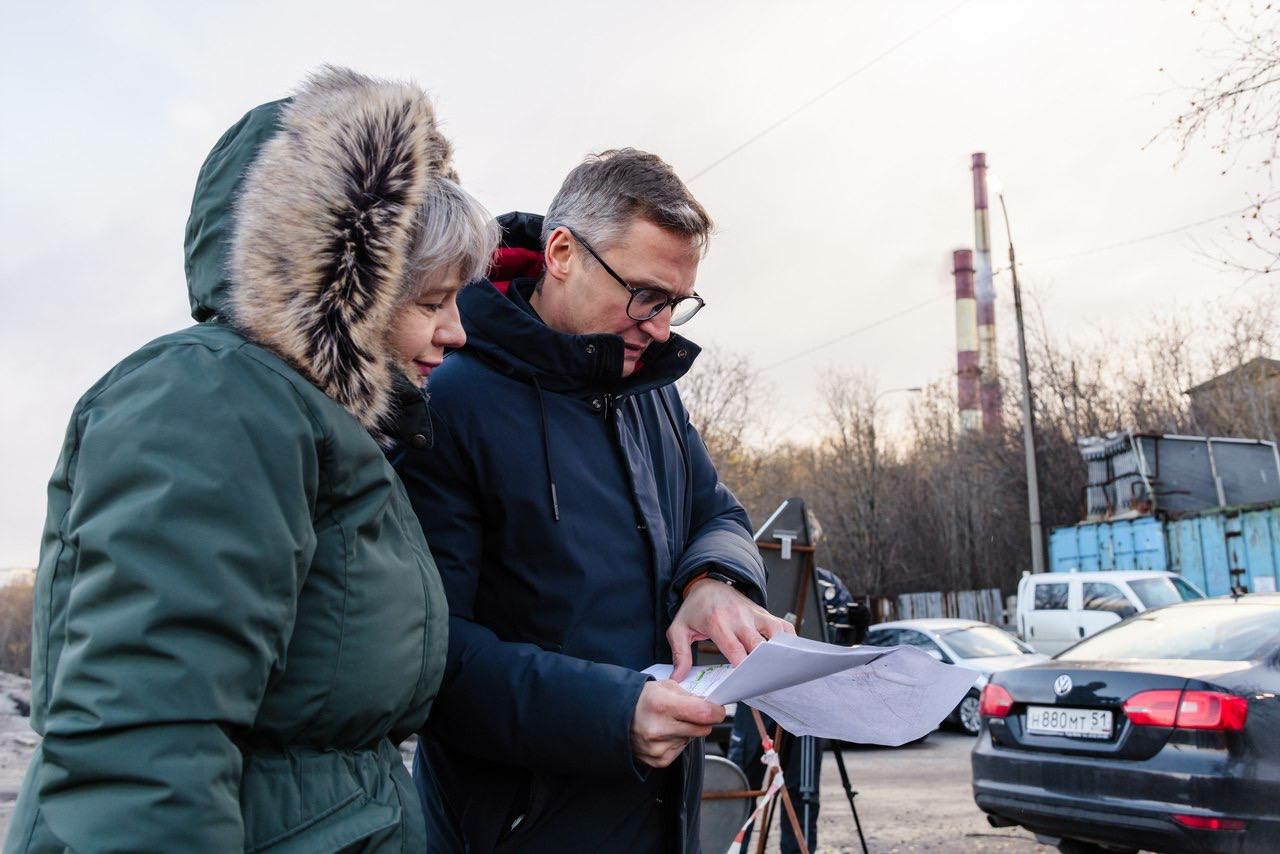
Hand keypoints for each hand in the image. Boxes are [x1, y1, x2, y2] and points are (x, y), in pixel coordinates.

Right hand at [631, 680, 725, 768]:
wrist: (614, 718)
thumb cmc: (641, 699)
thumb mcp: (664, 686)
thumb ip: (689, 695)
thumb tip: (711, 705)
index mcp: (662, 704)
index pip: (703, 713)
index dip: (716, 711)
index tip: (718, 710)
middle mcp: (659, 728)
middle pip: (702, 728)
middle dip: (702, 720)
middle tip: (692, 713)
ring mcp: (658, 747)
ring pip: (692, 739)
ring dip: (687, 731)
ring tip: (669, 722)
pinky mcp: (658, 760)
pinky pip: (681, 750)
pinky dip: (677, 742)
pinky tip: (664, 734)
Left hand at [667, 578, 795, 680]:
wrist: (707, 584)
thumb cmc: (694, 609)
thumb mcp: (678, 629)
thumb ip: (679, 654)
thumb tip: (677, 678)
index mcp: (718, 623)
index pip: (735, 650)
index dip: (742, 670)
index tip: (743, 685)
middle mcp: (739, 618)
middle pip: (759, 645)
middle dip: (762, 665)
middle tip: (761, 683)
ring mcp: (754, 614)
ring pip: (776, 632)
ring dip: (779, 651)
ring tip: (779, 670)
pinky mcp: (763, 613)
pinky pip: (783, 626)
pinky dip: (789, 639)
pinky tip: (787, 654)